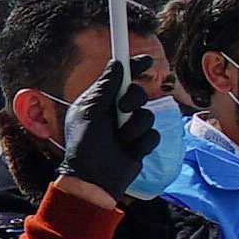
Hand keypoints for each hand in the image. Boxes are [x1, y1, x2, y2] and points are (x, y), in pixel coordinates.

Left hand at [52, 59, 157, 207]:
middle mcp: (117, 111)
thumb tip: (117, 64)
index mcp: (102, 101)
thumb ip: (105, 88)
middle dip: (134, 100)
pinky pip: (153, 135)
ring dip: (134, 128)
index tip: (146, 60)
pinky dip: (142, 143)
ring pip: (148, 115)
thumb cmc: (85, 145)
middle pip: (139, 93)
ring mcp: (130, 127)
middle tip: (123, 109)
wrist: (94, 178)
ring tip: (121, 140)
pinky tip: (130, 151)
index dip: (134, 66)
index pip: (121, 78)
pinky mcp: (142, 142)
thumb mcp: (90, 113)